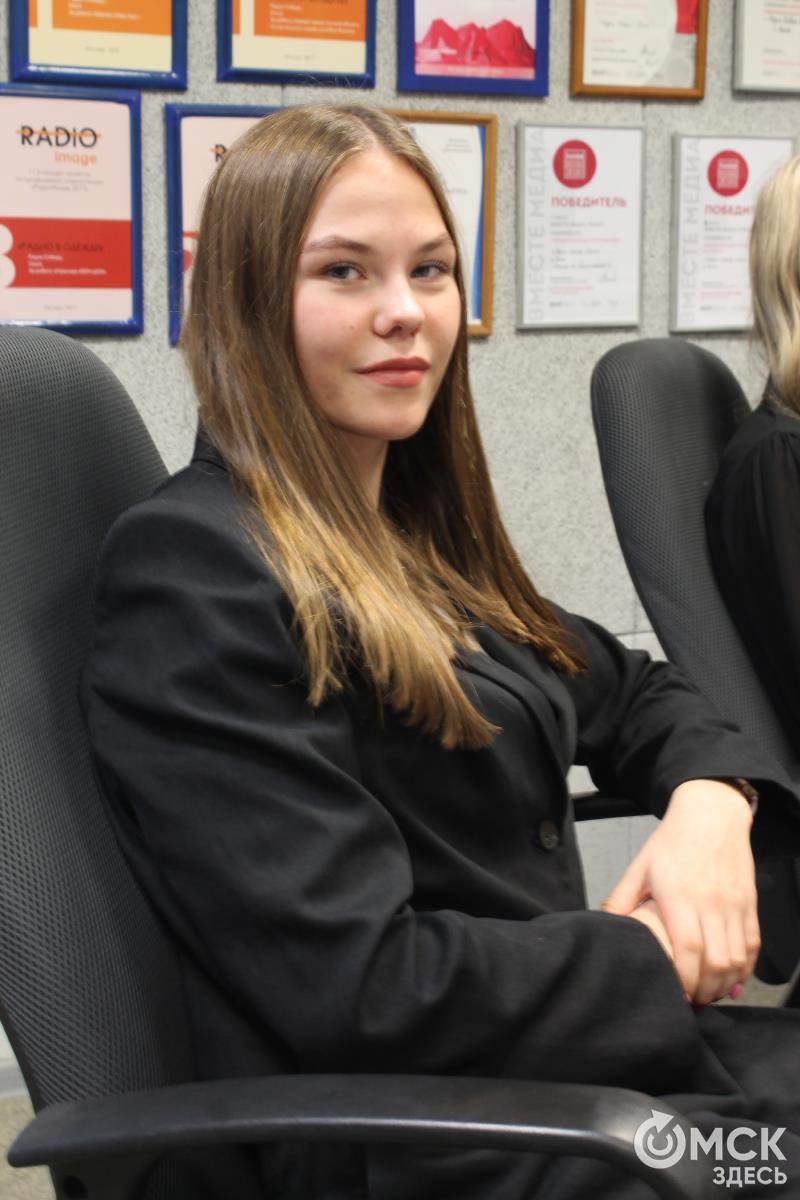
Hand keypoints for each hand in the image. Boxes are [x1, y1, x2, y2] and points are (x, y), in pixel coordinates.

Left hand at [602, 780, 759, 1004]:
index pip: (688, 948)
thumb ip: (621, 900)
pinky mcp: (749, 904)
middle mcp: (712, 903)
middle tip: (690, 1001)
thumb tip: (604, 927)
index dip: (684, 978)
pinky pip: (752, 945)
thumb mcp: (640, 867)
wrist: (711, 815)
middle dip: (704, 990)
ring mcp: (734, 905)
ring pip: (737, 959)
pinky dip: (744, 969)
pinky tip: (731, 980)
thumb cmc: (672, 842)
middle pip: (717, 962)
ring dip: (724, 984)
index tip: (676, 995)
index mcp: (680, 896)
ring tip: (707, 993)